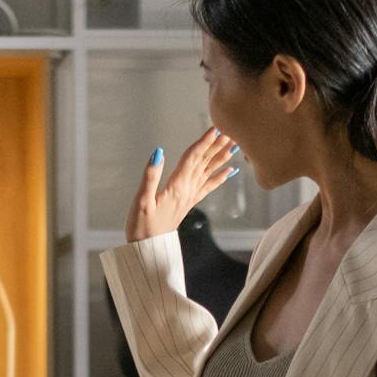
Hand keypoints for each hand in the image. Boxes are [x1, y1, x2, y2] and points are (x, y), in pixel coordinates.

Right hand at [125, 127, 237, 243]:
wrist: (148, 249)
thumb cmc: (142, 226)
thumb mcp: (141, 201)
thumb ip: (150, 176)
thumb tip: (158, 153)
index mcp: (177, 186)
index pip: (193, 158)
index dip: (204, 141)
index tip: (215, 127)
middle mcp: (188, 190)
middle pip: (205, 161)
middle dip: (218, 144)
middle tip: (232, 129)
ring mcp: (190, 196)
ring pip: (209, 171)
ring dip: (222, 157)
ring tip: (235, 144)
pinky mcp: (189, 202)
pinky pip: (209, 186)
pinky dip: (220, 177)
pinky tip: (231, 171)